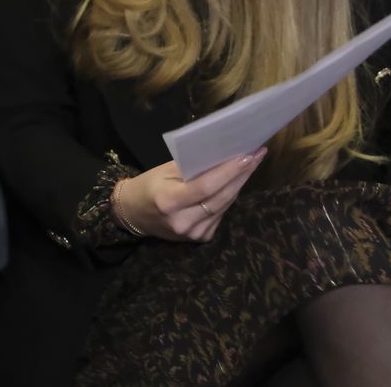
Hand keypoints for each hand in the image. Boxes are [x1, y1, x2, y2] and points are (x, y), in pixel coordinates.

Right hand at [114, 148, 267, 241]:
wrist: (133, 213)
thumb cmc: (148, 185)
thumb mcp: (164, 171)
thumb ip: (191, 167)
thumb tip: (222, 156)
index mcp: (168, 201)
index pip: (206, 186)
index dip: (229, 171)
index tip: (248, 154)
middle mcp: (182, 221)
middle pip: (220, 197)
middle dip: (241, 175)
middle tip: (257, 154)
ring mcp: (193, 233)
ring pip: (224, 206)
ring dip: (238, 185)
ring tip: (249, 164)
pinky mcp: (200, 238)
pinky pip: (220, 214)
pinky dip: (227, 197)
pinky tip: (233, 183)